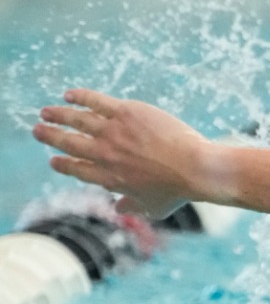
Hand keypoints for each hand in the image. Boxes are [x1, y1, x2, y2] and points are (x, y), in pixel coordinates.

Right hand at [31, 89, 220, 218]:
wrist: (196, 168)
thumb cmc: (179, 191)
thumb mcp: (154, 208)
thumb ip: (134, 208)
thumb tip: (121, 208)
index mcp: (108, 178)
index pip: (76, 169)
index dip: (63, 164)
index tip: (54, 160)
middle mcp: (104, 155)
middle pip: (68, 143)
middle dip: (49, 136)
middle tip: (39, 131)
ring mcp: (113, 132)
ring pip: (76, 120)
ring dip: (57, 115)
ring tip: (45, 112)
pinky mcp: (127, 112)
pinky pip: (95, 101)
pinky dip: (79, 97)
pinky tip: (69, 95)